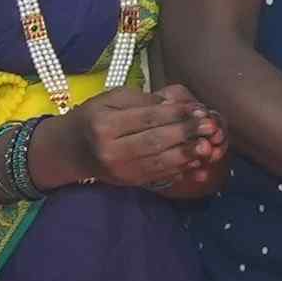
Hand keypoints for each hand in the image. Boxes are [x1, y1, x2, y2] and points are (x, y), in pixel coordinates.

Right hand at [78, 82, 227, 200]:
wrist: (71, 150)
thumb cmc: (93, 117)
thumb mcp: (110, 99)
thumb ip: (140, 100)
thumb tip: (173, 104)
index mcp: (105, 124)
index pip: (146, 118)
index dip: (175, 114)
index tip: (197, 108)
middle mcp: (111, 150)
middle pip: (155, 141)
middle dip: (186, 134)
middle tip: (210, 126)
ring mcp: (121, 169)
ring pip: (159, 162)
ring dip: (188, 155)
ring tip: (208, 146)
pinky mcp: (129, 181)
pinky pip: (159, 176)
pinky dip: (180, 170)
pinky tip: (197, 163)